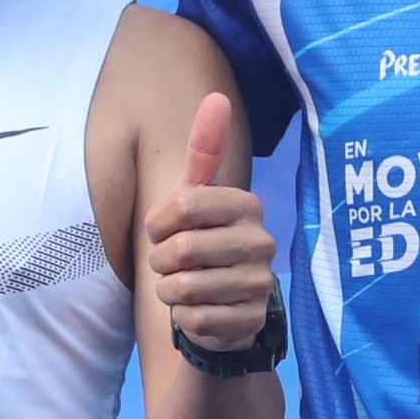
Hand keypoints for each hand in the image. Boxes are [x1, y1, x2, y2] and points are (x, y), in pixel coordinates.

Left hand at [144, 91, 278, 348]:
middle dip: (160, 262)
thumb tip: (217, 97)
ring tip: (182, 287)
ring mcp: (259, 283)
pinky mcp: (251, 321)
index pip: (183, 205)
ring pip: (183, 287)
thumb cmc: (202, 243)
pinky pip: (193, 319)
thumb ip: (205, 150)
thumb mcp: (196, 197)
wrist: (224, 305)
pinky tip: (199, 311)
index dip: (157, 223)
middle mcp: (262, 242)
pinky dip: (184, 318)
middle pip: (180, 249)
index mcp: (248, 206)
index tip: (160, 231)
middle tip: (171, 264)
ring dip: (169, 291)